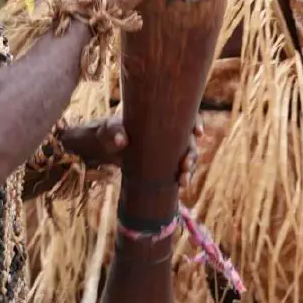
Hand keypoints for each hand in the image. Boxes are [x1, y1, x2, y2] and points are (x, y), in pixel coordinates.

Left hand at [61, 114, 202, 188]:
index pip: (184, 115)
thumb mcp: (110, 129)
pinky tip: (181, 187)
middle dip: (191, 154)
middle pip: (189, 140)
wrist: (105, 147)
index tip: (197, 132)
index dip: (196, 121)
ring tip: (183, 181)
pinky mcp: (164, 163)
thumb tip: (122, 141)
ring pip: (186, 157)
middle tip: (185, 166)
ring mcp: (168, 148)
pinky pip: (178, 170)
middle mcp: (169, 131)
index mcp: (160, 116)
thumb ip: (115, 132)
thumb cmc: (109, 131)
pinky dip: (181, 178)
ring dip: (189, 169)